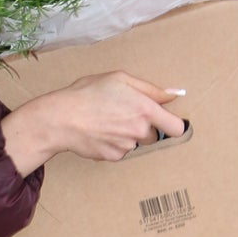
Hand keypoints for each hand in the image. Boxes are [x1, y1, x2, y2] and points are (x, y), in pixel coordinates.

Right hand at [1, 73, 187, 174]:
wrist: (61, 118)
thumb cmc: (88, 93)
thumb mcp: (120, 79)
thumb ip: (151, 89)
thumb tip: (174, 95)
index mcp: (145, 109)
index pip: (176, 128)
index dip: (174, 125)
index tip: (168, 123)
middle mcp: (139, 130)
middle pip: (154, 135)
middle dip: (144, 127)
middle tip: (123, 115)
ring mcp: (127, 146)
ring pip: (136, 143)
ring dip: (128, 136)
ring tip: (108, 122)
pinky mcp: (113, 157)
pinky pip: (121, 151)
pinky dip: (114, 144)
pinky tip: (100, 133)